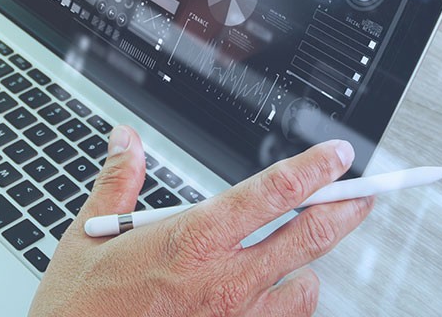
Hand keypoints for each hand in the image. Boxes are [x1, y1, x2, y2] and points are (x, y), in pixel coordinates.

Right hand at [30, 127, 372, 316]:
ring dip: (310, 265)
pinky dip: (289, 303)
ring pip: (305, 288)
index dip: (313, 170)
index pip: (270, 194)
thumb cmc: (80, 310)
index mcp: (192, 241)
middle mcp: (223, 281)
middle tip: (362, 195)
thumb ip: (119, 182)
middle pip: (308, 239)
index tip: (336, 156)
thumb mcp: (89, 235)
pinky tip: (282, 293)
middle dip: (344, 211)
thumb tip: (127, 141)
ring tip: (307, 250)